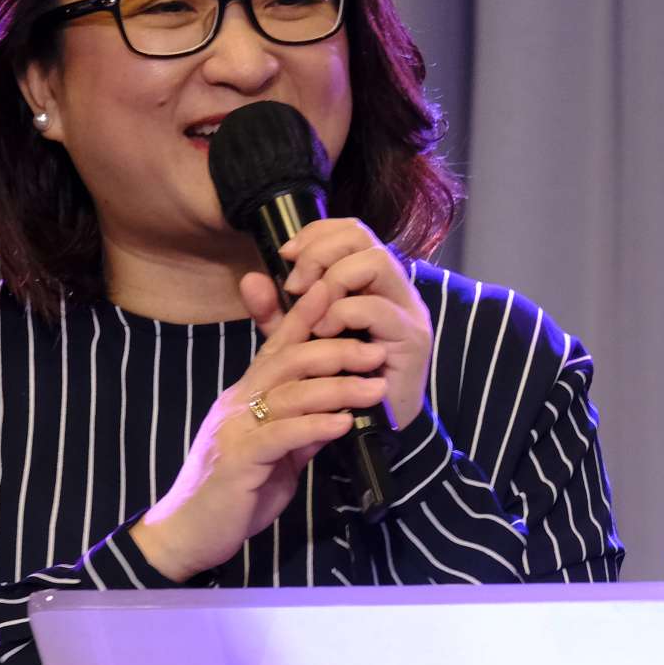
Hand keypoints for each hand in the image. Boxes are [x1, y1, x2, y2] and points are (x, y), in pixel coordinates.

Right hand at [129, 273, 388, 580]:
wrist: (189, 533)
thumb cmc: (235, 492)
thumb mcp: (278, 455)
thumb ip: (303, 429)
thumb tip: (339, 412)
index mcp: (246, 395)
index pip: (279, 346)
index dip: (307, 316)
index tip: (338, 292)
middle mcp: (238, 402)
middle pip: (290, 360)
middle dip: (337, 349)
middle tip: (377, 351)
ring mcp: (235, 428)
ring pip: (290, 392)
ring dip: (338, 386)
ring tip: (375, 386)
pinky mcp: (238, 460)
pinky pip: (282, 434)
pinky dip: (316, 425)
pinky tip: (344, 422)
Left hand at [252, 217, 432, 431]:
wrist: (370, 433)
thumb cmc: (339, 383)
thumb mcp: (300, 341)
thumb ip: (277, 312)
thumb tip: (251, 278)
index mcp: (374, 283)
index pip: (351, 230)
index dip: (316, 234)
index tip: (286, 257)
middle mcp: (396, 289)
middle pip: (363, 237)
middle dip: (319, 254)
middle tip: (295, 286)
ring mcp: (408, 312)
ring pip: (375, 262)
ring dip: (334, 281)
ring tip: (314, 314)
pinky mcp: (412, 339)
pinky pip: (376, 308)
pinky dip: (344, 314)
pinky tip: (327, 334)